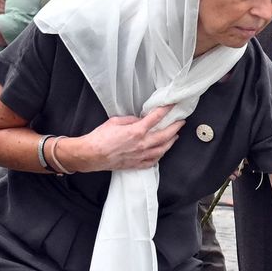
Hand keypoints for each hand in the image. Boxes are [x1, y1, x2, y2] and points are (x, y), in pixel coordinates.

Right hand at [61, 105, 183, 171]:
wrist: (90, 155)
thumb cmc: (100, 138)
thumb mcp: (115, 121)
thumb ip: (131, 120)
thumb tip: (139, 120)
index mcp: (137, 131)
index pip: (156, 118)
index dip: (166, 110)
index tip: (173, 105)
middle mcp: (142, 144)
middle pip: (165, 135)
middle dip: (175, 127)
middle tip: (181, 122)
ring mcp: (141, 156)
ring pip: (163, 149)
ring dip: (171, 141)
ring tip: (175, 136)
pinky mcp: (137, 164)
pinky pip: (154, 161)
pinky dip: (160, 155)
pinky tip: (162, 151)